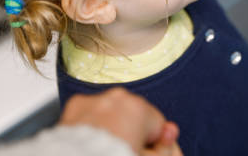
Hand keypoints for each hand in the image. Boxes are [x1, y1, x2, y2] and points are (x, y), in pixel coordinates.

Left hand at [59, 88, 182, 154]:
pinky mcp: (76, 104)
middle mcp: (118, 98)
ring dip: (112, 126)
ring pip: (112, 111)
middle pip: (135, 115)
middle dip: (132, 130)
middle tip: (122, 150)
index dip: (152, 143)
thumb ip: (165, 148)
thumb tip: (170, 132)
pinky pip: (92, 112)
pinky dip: (92, 124)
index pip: (158, 125)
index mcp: (139, 108)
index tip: (142, 152)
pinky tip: (91, 140)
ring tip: (104, 147)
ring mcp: (96, 99)